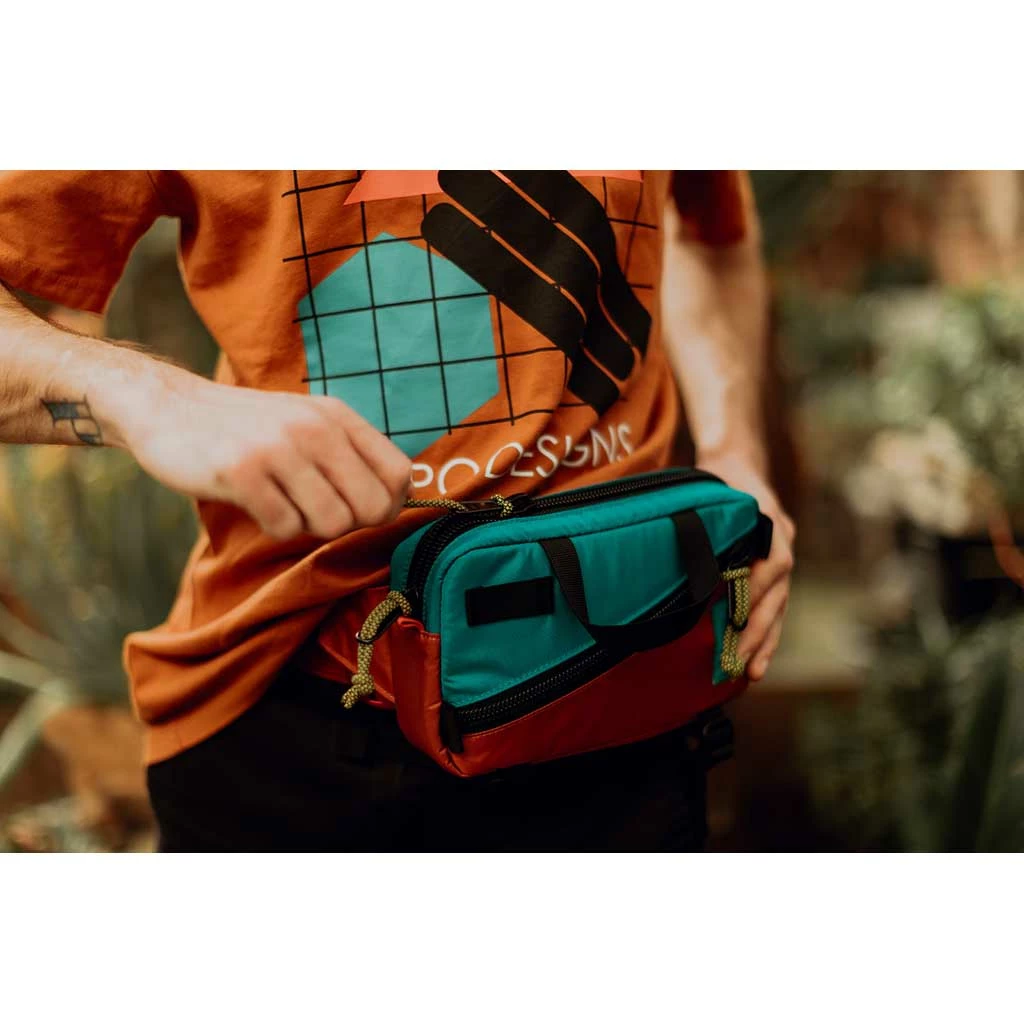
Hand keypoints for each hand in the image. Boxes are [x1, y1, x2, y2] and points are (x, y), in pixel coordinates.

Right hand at [112, 364, 411, 540]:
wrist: (168, 407)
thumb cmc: (247, 428)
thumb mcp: (306, 422)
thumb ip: (350, 455)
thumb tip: (395, 504)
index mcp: (337, 416)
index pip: (399, 475)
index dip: (388, 505)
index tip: (359, 509)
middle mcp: (314, 427)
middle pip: (372, 507)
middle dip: (349, 523)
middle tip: (315, 511)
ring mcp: (278, 447)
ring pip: (332, 523)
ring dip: (308, 527)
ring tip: (282, 503)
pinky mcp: (242, 471)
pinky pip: (286, 528)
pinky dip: (274, 528)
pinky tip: (255, 503)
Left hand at [697, 450, 795, 680]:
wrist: (736, 458)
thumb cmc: (719, 475)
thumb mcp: (714, 489)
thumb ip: (711, 520)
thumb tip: (689, 553)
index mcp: (771, 524)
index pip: (773, 565)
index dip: (756, 591)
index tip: (737, 615)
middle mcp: (781, 542)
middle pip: (777, 594)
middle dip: (760, 630)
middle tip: (741, 659)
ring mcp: (780, 556)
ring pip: (779, 606)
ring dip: (765, 640)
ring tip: (751, 671)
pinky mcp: (771, 568)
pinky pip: (772, 605)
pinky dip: (763, 631)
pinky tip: (752, 657)